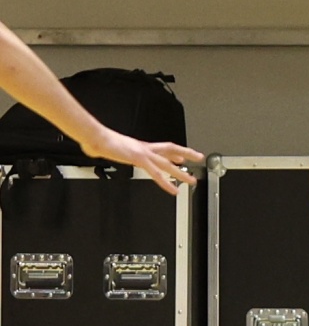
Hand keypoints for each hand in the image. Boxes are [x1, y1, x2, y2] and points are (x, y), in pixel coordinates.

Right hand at [81, 129, 203, 195]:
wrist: (94, 136)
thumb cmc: (97, 140)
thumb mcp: (106, 147)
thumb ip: (105, 149)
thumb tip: (93, 148)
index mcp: (139, 146)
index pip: (161, 148)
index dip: (173, 153)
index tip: (182, 157)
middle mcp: (144, 148)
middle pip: (171, 150)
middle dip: (187, 154)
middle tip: (199, 158)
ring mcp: (143, 153)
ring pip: (168, 164)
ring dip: (181, 173)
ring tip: (192, 180)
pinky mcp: (139, 159)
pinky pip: (156, 173)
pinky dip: (166, 182)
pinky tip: (173, 189)